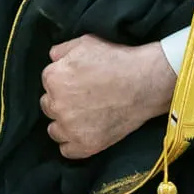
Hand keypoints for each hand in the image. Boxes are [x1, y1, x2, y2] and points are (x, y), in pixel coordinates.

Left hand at [39, 34, 174, 158]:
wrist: (145, 83)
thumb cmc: (116, 60)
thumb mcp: (84, 43)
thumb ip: (60, 51)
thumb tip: (51, 59)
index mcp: (53, 79)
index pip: (47, 83)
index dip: (63, 81)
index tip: (77, 82)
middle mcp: (57, 105)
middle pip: (48, 106)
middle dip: (62, 102)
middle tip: (82, 99)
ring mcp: (70, 128)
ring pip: (54, 130)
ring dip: (64, 124)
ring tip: (82, 118)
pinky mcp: (86, 145)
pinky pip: (67, 150)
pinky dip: (73, 144)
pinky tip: (84, 134)